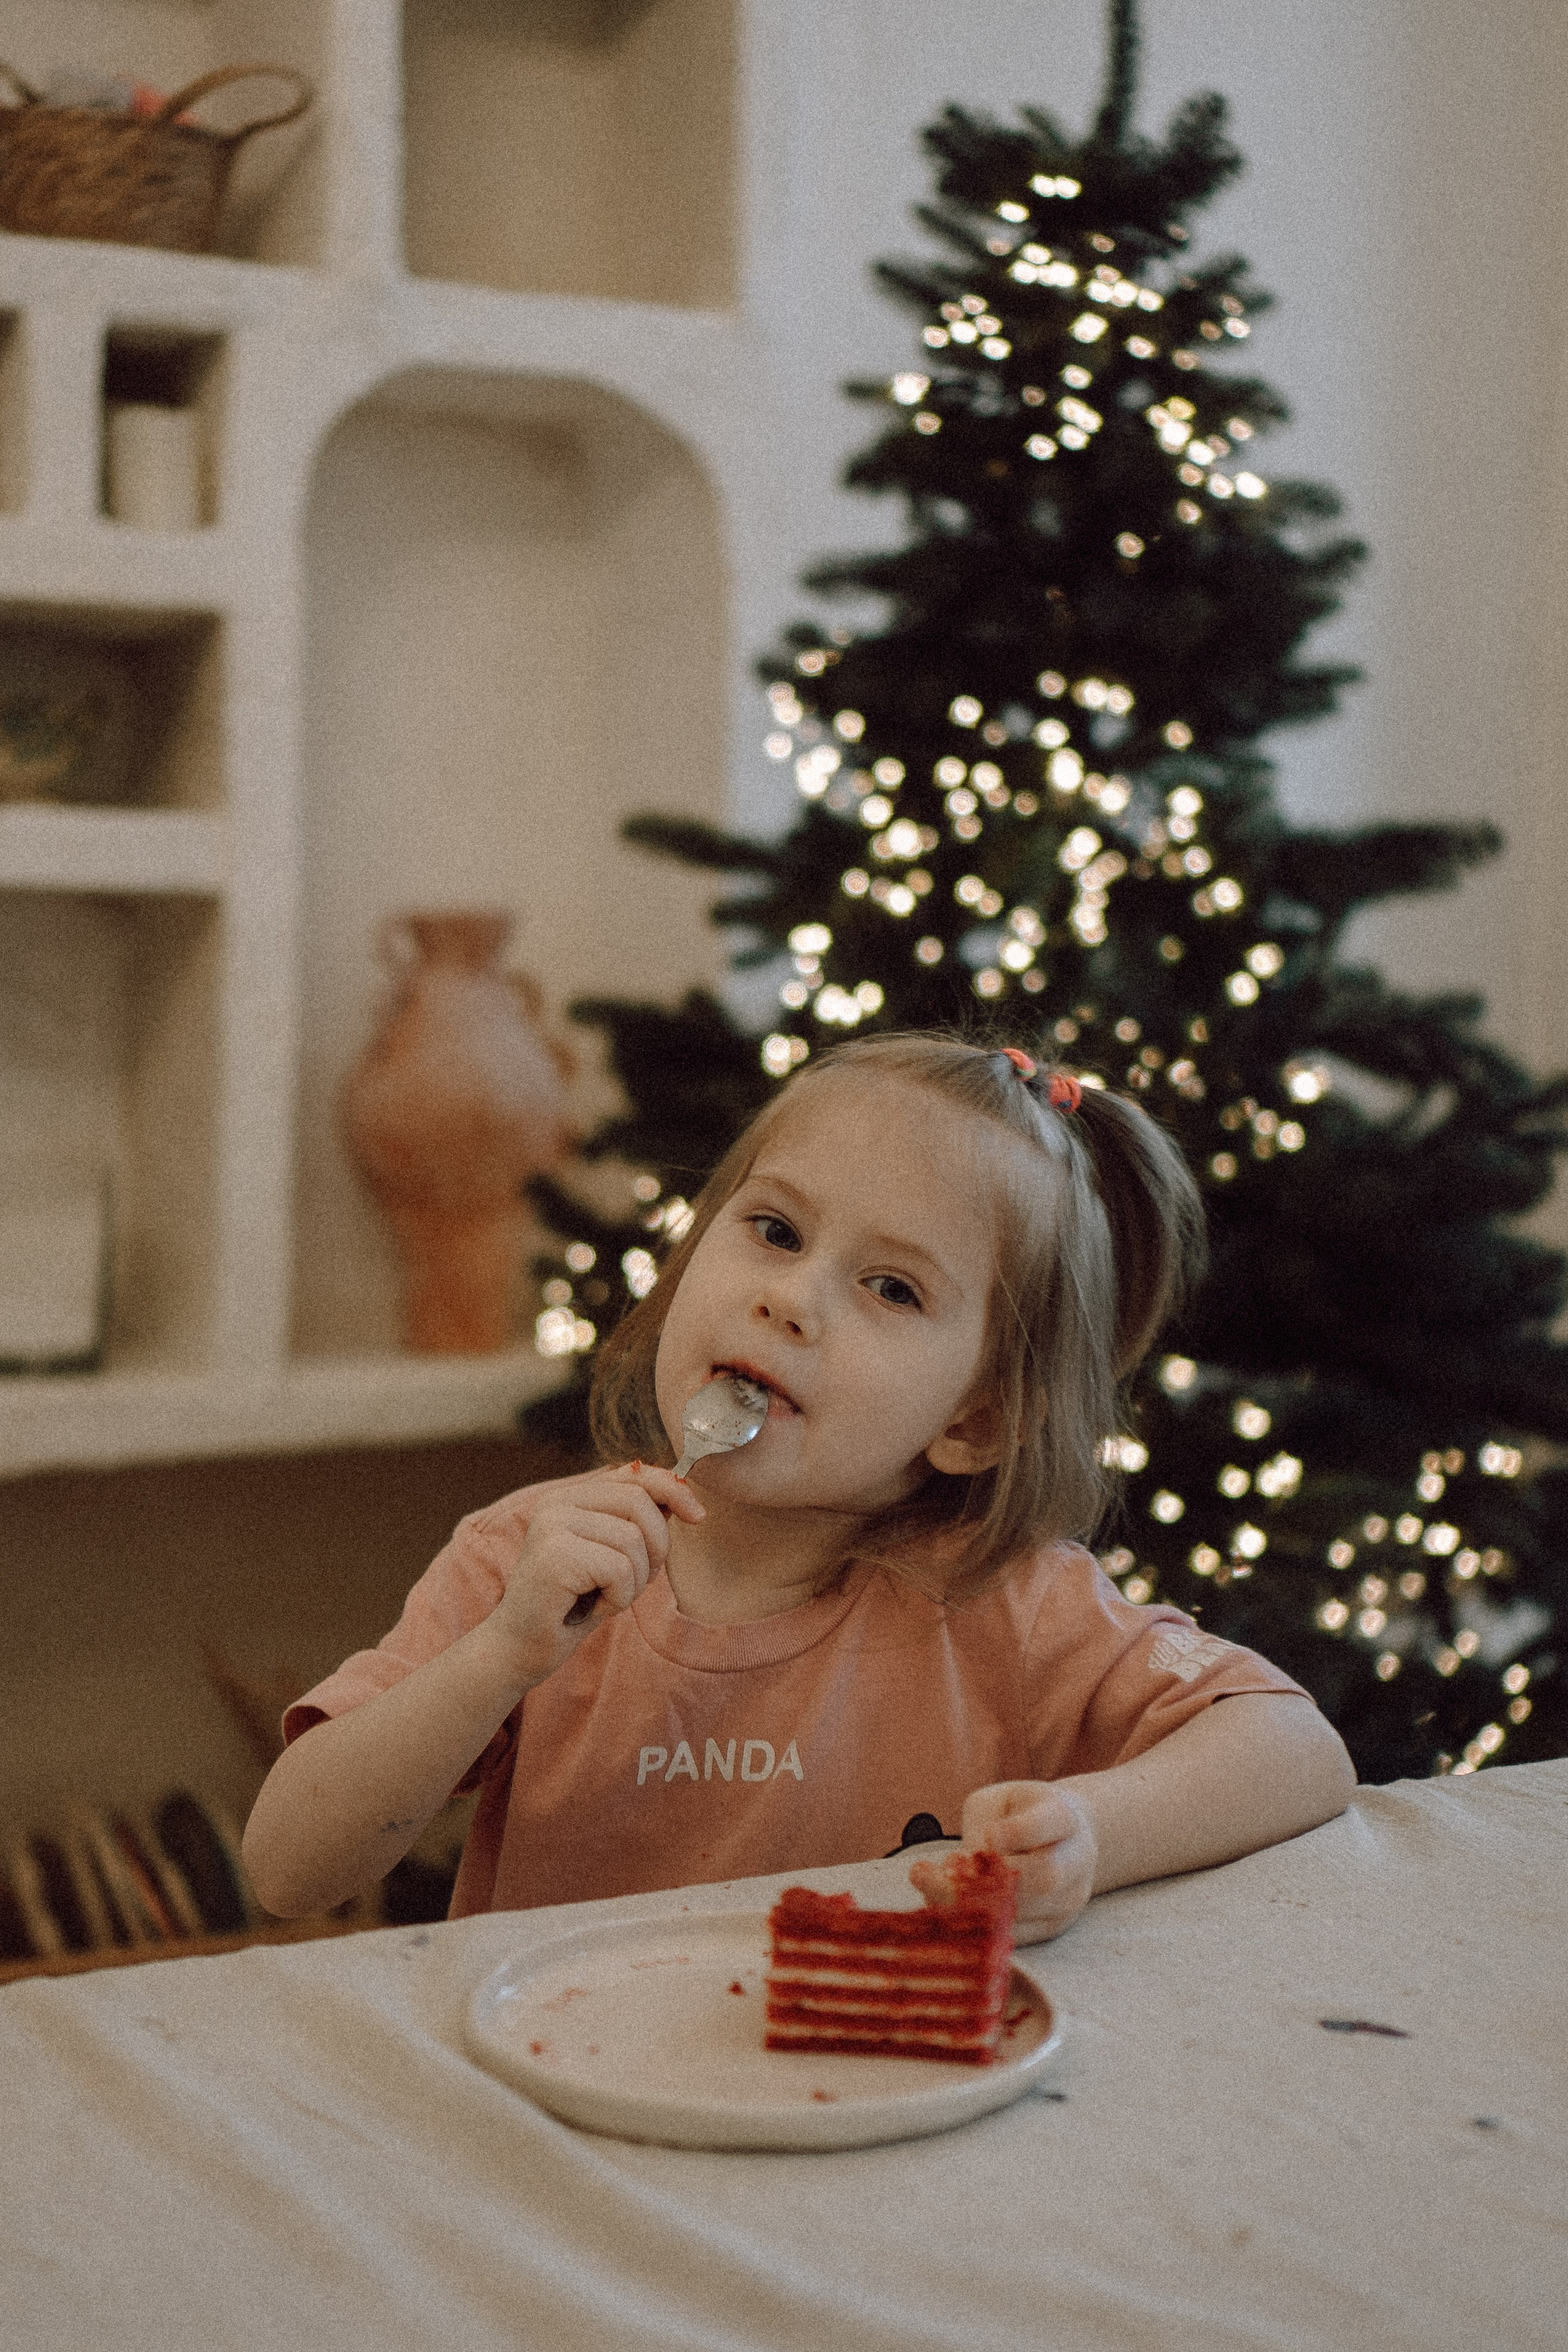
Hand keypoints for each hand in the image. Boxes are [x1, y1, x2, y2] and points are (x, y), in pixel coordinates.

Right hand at [485, 1462, 702, 1686]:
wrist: (521, 1649)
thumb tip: (680, 1494)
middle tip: (634, 1581)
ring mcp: (551, 1526)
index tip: (698, 1515)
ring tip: (605, 1597)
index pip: (633, 1474)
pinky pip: (619, 1569)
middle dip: (655, 1547)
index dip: (673, 1489)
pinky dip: (618, 1598)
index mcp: (569, 1496)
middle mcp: (556, 1503)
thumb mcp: (611, 1556)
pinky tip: (593, 1608)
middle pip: (639, 1503)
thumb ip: (635, 1522)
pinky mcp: (554, 1556)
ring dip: (634, 1581)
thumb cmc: (572, 1605)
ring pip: (633, 1540)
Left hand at [912, 1781, 1098, 1943]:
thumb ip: (981, 1828)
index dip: (1019, 1831)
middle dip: (983, 1882)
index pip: (1050, 1822)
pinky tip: (944, 1910)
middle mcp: (1076, 1860)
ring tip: (928, 1890)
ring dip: (969, 1907)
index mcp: (1064, 1816)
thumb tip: (960, 1870)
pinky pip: (1014, 1935)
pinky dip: (977, 1926)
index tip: (988, 1836)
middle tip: (928, 1874)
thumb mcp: (997, 1803)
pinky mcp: (1052, 1928)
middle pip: (1044, 1877)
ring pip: (1025, 1913)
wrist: (1062, 1838)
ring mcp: (1069, 1900)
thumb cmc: (1019, 1813)